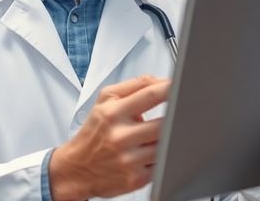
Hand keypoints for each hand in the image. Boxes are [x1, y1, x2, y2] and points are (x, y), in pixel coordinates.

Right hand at [48, 75, 170, 200]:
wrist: (77, 169)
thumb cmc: (93, 133)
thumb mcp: (104, 101)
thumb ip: (133, 86)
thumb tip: (160, 81)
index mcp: (113, 114)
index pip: (150, 95)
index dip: (170, 88)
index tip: (183, 86)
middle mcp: (120, 137)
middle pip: (164, 123)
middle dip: (175, 118)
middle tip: (178, 114)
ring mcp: (129, 160)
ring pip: (166, 145)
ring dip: (169, 139)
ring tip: (157, 136)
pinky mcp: (136, 179)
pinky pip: (163, 165)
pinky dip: (164, 157)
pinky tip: (152, 153)